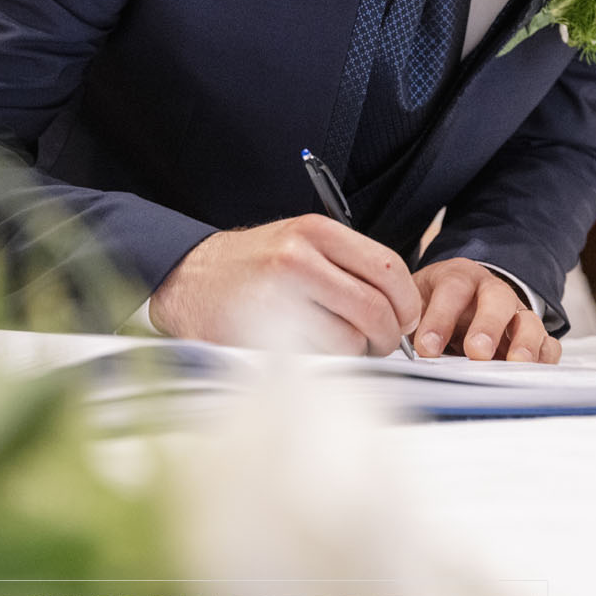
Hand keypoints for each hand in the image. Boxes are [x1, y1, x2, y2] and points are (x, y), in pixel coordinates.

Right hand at [149, 215, 421, 354]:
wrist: (188, 278)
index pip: (387, 267)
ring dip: (356, 354)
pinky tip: (313, 353)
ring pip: (350, 339)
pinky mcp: (262, 332)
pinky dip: (326, 364)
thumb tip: (403, 307)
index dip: (407, 301)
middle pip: (375, 308)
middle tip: (381, 343)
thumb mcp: (301, 244)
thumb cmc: (254, 266)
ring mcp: (278, 296)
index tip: (406, 319)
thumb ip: (349, 265)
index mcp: (315, 231)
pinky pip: (317, 360)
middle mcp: (298, 258)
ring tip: (342, 347)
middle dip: (388, 336)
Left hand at [411, 258, 561, 363]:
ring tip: (515, 365)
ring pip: (529, 321)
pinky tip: (533, 372)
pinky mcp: (533, 338)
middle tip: (476, 352)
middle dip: (487, 326)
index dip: (440, 317)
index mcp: (459, 277)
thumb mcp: (416, 306)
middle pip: (497, 299)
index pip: (452, 289)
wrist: (457, 303)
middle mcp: (492, 292)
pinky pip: (548, 345)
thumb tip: (400, 351)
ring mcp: (517, 314)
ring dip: (523, 344)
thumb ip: (410, 325)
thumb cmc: (433, 306)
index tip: (427, 348)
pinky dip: (544, 359)